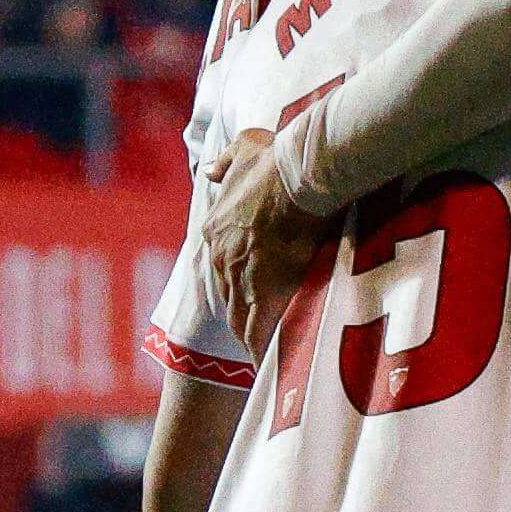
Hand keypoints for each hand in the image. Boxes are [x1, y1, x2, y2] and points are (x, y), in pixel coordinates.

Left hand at [192, 117, 342, 344]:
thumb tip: (213, 170)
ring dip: (247, 336)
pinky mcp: (265, 292)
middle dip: (238, 314)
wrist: (298, 175)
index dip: (235, 280)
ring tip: (254, 356)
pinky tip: (264, 363)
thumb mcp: (245, 148)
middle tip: (247, 333)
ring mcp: (242, 276)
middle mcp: (222, 255)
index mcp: (216, 227)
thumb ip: (228, 161)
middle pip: (228, 294)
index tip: (244, 292)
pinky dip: (260, 347)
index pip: (222, 262)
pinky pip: (259, 329)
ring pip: (240, 316)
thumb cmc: (277, 160)